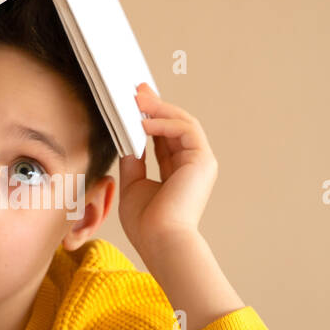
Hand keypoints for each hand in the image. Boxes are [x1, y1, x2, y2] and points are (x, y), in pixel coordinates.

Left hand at [117, 82, 217, 259]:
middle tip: (137, 89)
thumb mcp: (133, 185)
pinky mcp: (203, 159)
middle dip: (155, 105)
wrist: (161, 240)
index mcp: (177, 172)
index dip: (150, 118)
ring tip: (138, 99)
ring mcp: (200, 161)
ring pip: (182, 122)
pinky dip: (165, 122)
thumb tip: (127, 139)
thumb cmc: (147, 224)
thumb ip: (133, 161)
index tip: (135, 102)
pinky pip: (185, 129)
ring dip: (159, 109)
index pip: (164, 137)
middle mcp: (191, 164)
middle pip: (174, 125)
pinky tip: (144, 122)